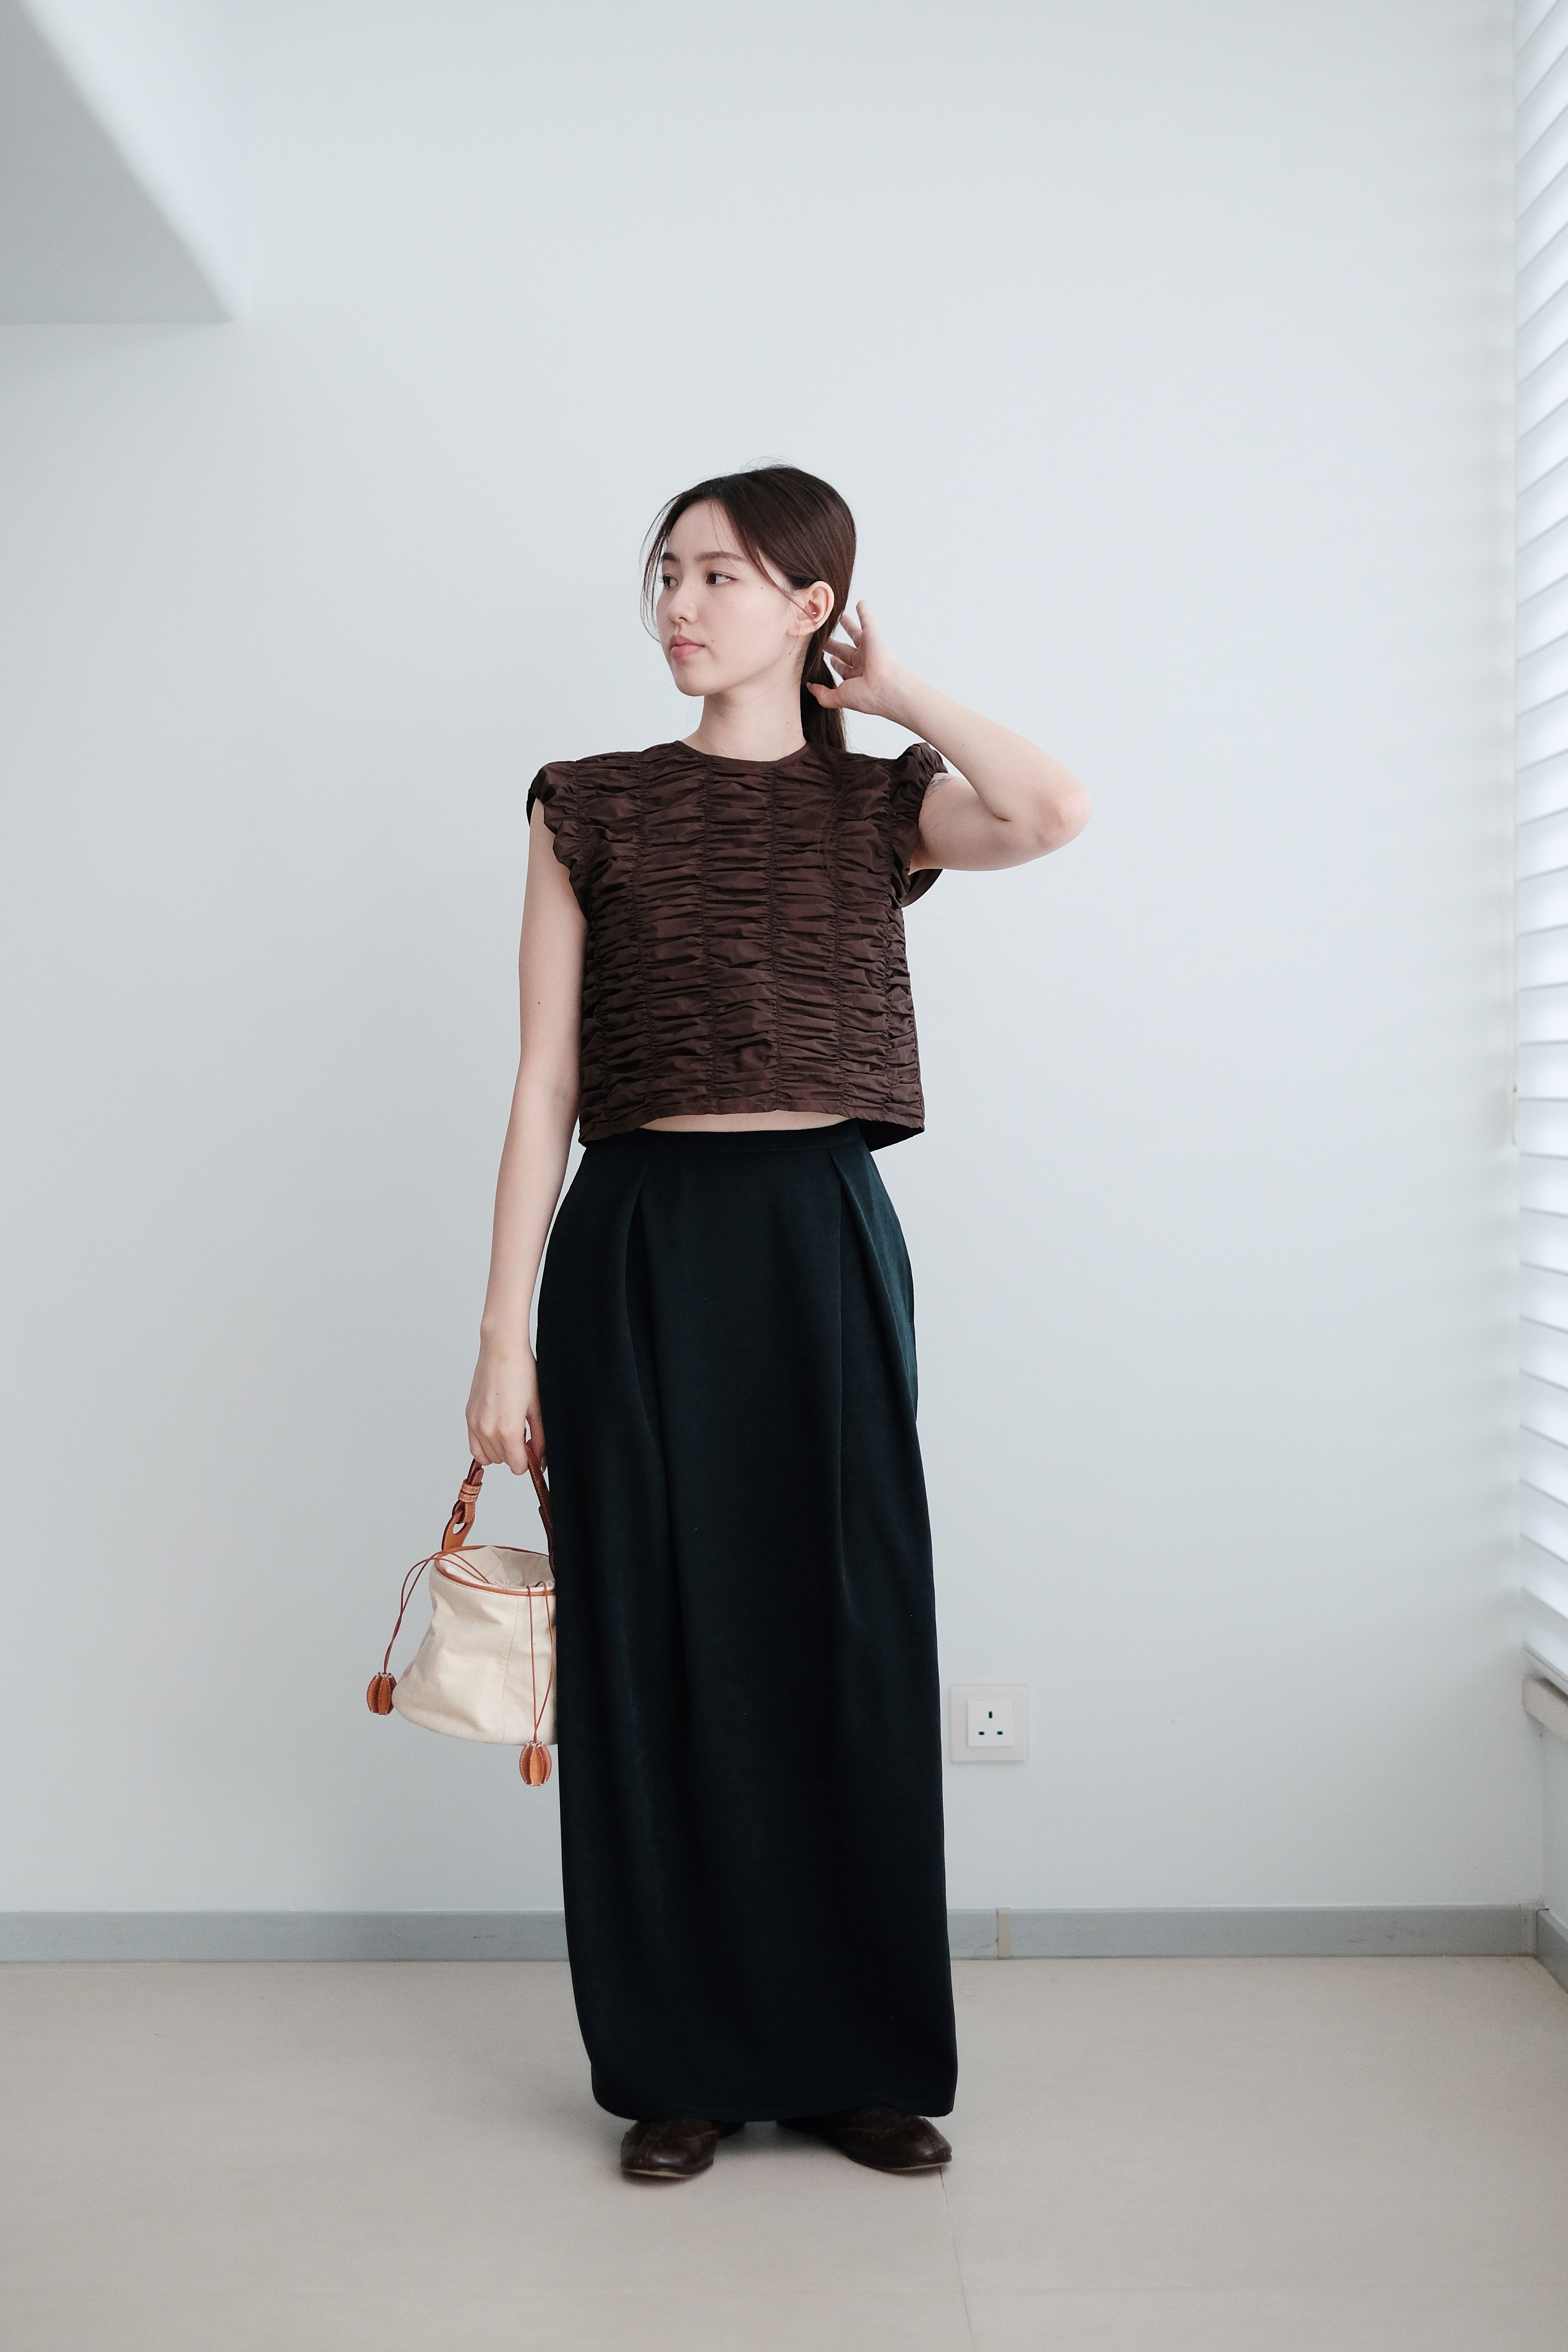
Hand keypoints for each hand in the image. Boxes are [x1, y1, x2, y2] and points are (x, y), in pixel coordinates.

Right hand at [465, 1341, 544, 1472]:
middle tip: (525, 1433)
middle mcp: (488, 1429)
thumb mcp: (537, 1408)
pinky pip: (474, 1446)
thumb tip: (539, 1459)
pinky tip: (497, 1431)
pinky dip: (486, 1446)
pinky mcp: (469, 1416)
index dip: (529, 1462)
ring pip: (489, 1456)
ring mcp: (475, 1424)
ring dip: (501, 1450)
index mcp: (508, 1429)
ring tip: (511, 1430)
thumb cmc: (522, 1373)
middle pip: (504, 1462)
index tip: (534, 1450)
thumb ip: (539, 1438)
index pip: (517, 1467)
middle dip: (516, 1453)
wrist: (501, 1350)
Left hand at [807, 601, 912, 723]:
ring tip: (839, 616)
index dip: (834, 663)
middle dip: (834, 644)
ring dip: (847, 626)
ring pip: (854, 634)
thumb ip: (822, 694)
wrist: (884, 688)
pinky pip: (867, 620)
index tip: (826, 656)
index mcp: (856, 677)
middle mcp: (863, 663)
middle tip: (823, 635)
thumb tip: (810, 686)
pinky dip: (864, 611)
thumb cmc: (864, 695)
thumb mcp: (837, 697)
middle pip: (844, 650)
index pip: (843, 668)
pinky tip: (859, 603)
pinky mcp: (873, 636)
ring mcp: (868, 649)